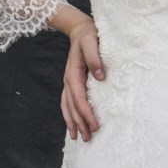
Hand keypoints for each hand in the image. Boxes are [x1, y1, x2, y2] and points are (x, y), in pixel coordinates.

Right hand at [61, 16, 104, 140]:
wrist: (79, 28)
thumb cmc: (88, 35)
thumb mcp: (91, 42)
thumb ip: (95, 58)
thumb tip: (100, 77)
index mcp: (73, 74)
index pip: (79, 99)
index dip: (86, 114)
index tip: (95, 126)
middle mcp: (68, 80)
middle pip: (72, 107)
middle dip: (79, 124)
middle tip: (89, 139)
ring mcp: (68, 82)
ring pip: (67, 107)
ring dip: (72, 122)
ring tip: (78, 137)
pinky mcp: (71, 82)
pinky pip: (67, 102)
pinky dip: (69, 114)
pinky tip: (73, 124)